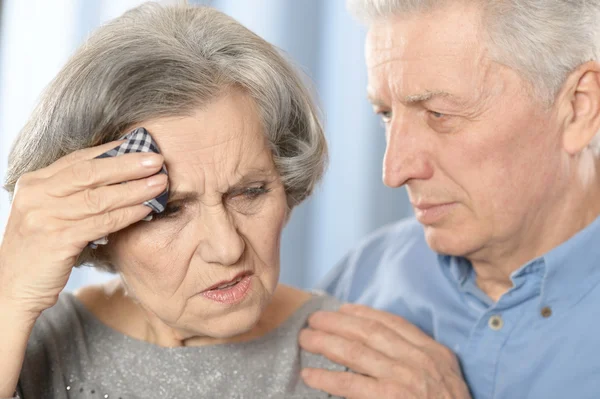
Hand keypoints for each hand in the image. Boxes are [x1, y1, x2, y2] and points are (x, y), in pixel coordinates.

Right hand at [0, 141, 166, 318]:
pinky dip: (127, 215)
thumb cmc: (39, 249)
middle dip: (128, 165)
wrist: (12, 287)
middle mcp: (36, 195)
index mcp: (34, 183)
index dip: (111, 151)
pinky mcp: (57, 241)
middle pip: (90, 172)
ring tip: (160, 184)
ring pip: (99, 198)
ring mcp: (45, 218)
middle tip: (157, 160)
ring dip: (134, 190)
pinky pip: (101, 223)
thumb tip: (118, 175)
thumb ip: (73, 193)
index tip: (139, 144)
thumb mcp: (49, 213)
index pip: (78, 159)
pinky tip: (146, 210)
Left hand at [299, 304, 470, 398]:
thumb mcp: (444, 376)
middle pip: (370, 332)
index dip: (364, 313)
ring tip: (306, 339)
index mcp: (434, 352)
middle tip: (315, 319)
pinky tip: (310, 376)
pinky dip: (328, 379)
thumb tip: (382, 346)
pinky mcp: (393, 398)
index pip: (393, 323)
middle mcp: (420, 360)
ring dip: (327, 343)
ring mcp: (406, 380)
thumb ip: (419, 358)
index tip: (343, 308)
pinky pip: (352, 386)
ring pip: (357, 353)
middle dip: (338, 322)